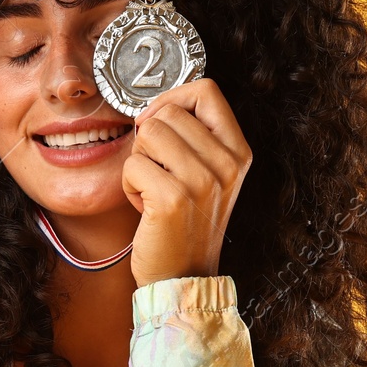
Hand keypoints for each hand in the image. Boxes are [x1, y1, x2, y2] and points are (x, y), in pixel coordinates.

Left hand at [121, 79, 251, 287]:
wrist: (183, 276)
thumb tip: (156, 107)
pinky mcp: (173, 199)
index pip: (206, 90)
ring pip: (148, 133)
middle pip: (168, 112)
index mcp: (238, 152)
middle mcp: (227, 164)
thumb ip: (194, 136)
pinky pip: (132, 164)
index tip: (159, 123)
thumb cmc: (186, 223)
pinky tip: (146, 207)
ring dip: (139, 162)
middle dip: (150, 139)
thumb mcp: (208, 175)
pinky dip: (129, 185)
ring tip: (153, 190)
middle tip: (158, 173)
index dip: (173, 99)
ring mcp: (202, 181)